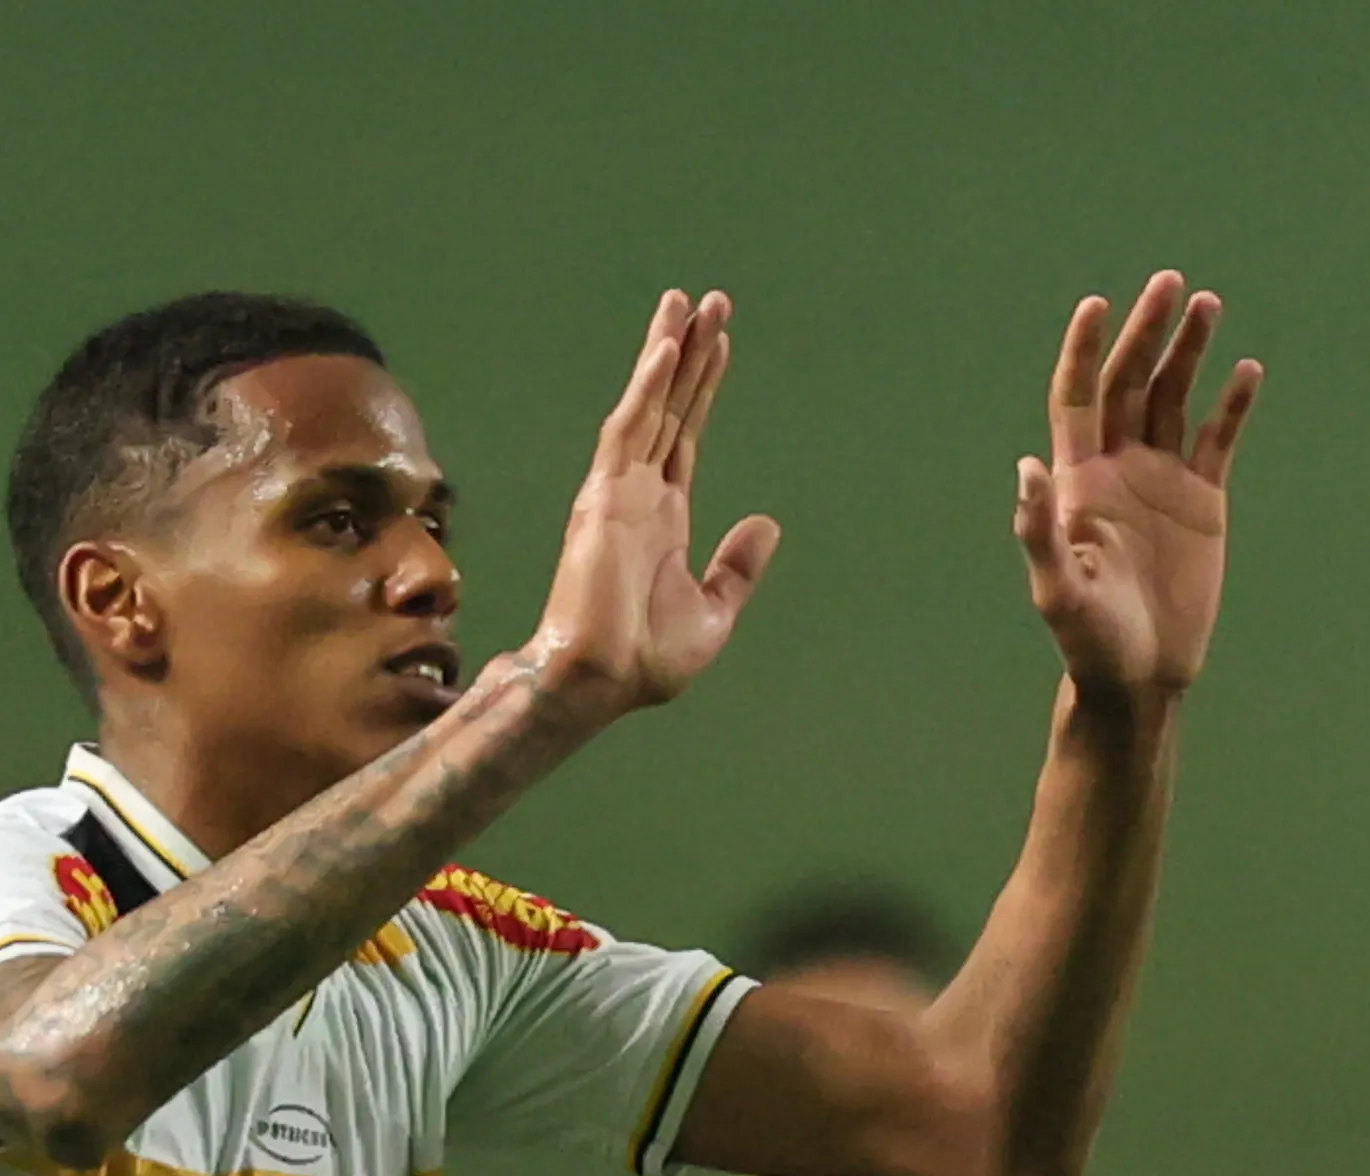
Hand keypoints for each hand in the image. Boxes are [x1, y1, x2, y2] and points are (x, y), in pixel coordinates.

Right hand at [530, 290, 781, 710]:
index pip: (685, 435)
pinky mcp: (603, 496)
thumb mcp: (714, 612)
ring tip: (687, 302)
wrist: (602, 681)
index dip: (702, 388)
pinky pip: (627, 430)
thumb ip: (737, 567)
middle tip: (708, 299)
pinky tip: (666, 351)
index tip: (719, 343)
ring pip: (646, 404)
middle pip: (669, 406)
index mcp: (664, 517)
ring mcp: (619, 490)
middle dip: (688, 352)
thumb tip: (768, 524)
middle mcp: (639, 493)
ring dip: (667, 352)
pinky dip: (646, 389)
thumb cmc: (646, 659)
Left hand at [1016, 272, 1261, 693]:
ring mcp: (1162, 482)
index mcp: (1079, 481)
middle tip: (1170, 282)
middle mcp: (1118, 469)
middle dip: (1147, 332)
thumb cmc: (1090, 642)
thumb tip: (1028, 466)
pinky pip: (1217, 440)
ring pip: (1173, 398)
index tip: (1098, 303)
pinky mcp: (1203, 502)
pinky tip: (1246, 370)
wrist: (1140, 677)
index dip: (1084, 351)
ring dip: (1188, 352)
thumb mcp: (1059, 590)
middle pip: (1129, 383)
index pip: (1078, 398)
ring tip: (1207, 303)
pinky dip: (1231, 405)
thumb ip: (1040, 530)